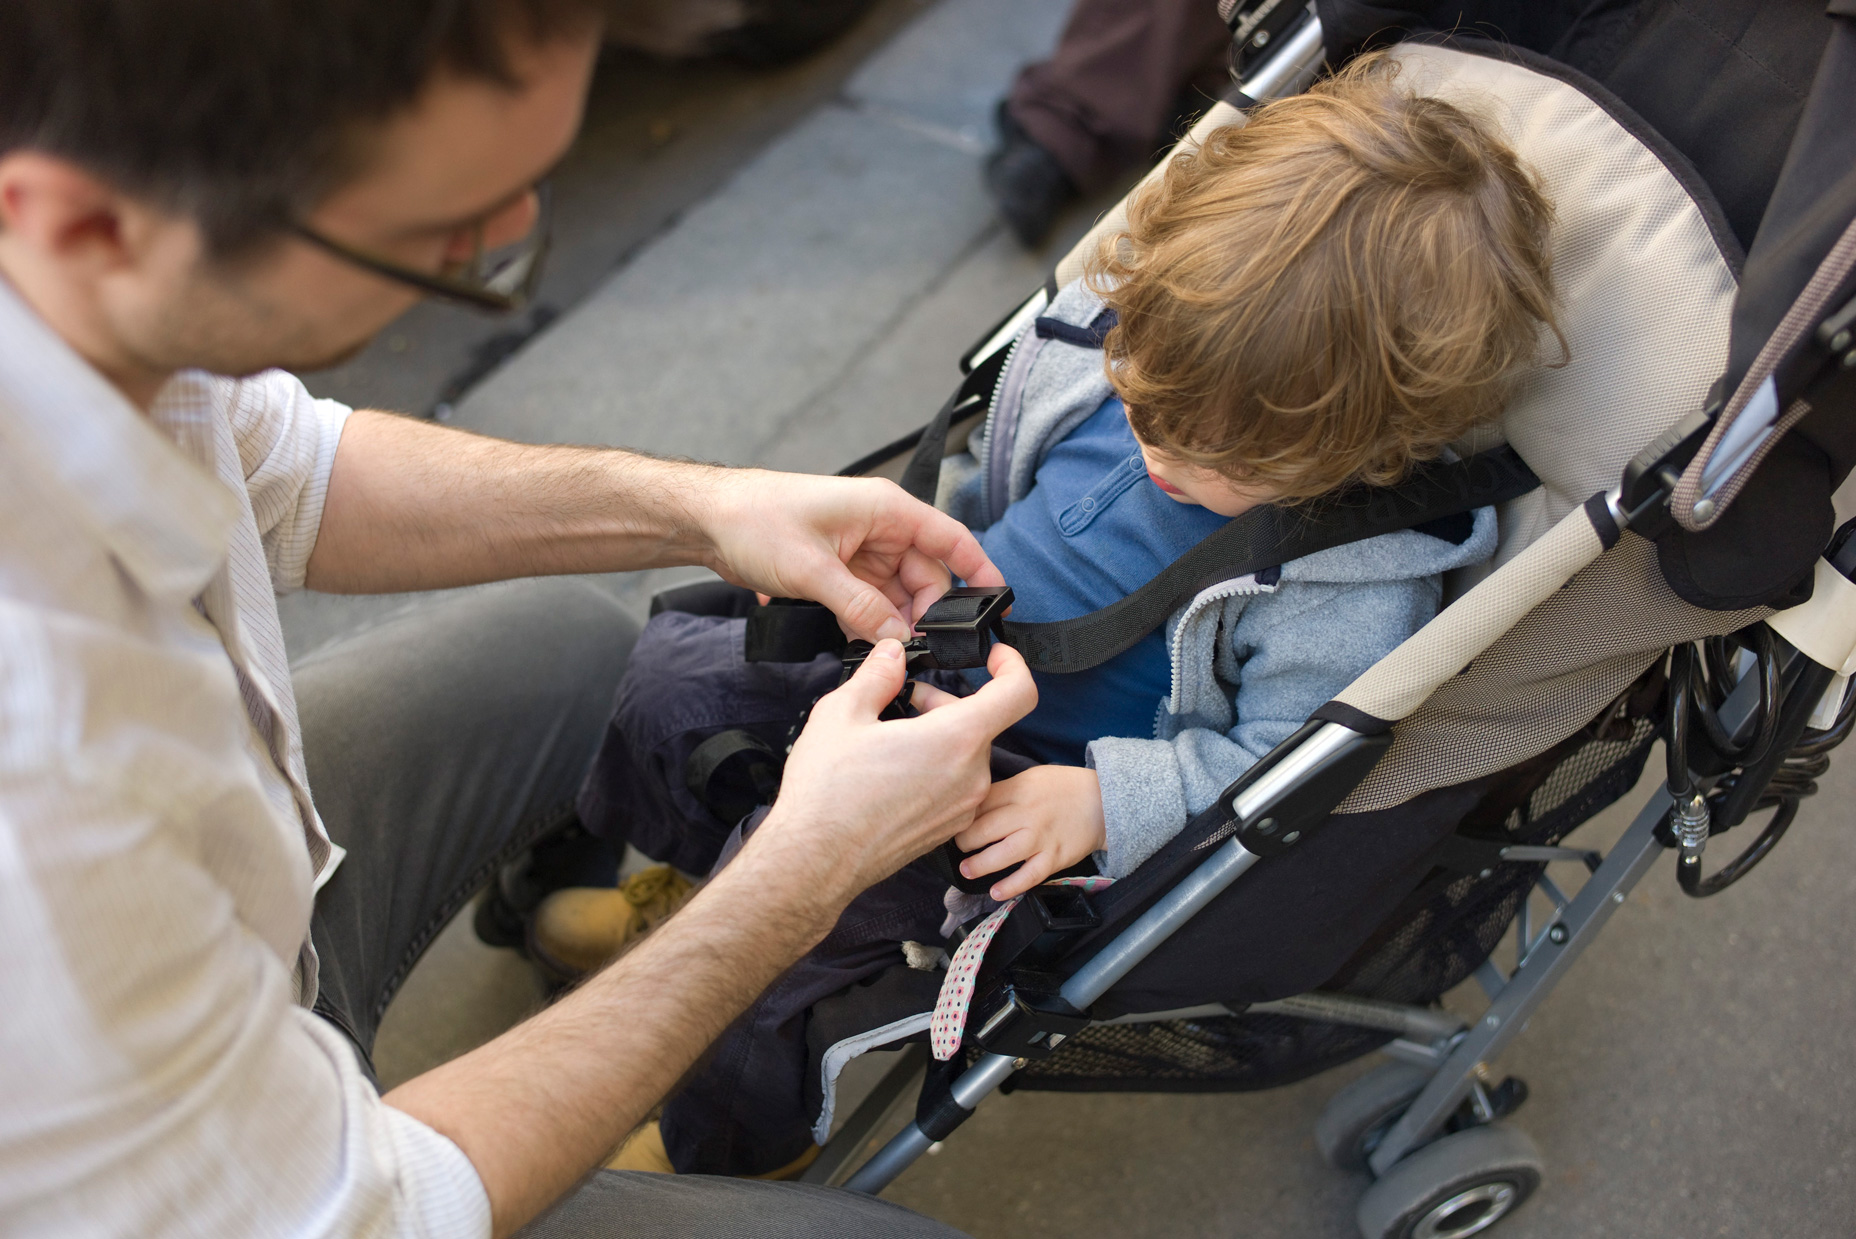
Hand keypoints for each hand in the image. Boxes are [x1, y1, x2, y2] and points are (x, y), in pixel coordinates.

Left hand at [699, 470, 1001, 641]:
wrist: (706, 521)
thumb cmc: (755, 519)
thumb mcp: (812, 569)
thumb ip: (859, 607)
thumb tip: (895, 637)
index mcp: (885, 510)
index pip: (950, 539)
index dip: (978, 570)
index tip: (996, 603)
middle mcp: (879, 529)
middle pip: (925, 577)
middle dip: (922, 614)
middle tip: (915, 650)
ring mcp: (859, 552)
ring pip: (895, 595)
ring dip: (891, 623)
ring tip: (879, 649)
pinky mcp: (839, 572)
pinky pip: (868, 602)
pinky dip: (866, 623)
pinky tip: (857, 641)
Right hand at [746, 638, 1037, 904]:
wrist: (815, 860)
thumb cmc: (828, 793)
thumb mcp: (843, 713)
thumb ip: (878, 674)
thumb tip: (893, 654)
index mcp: (956, 740)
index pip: (1018, 693)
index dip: (1012, 665)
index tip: (994, 656)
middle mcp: (971, 776)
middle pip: (981, 722)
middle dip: (943, 704)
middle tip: (900, 703)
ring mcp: (963, 807)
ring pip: (967, 754)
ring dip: (938, 737)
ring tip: (889, 740)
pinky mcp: (948, 828)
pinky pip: (956, 784)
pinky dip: (935, 768)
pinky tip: (892, 772)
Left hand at [953, 765, 1106, 899]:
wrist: (1103, 801)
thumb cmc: (1063, 787)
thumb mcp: (1030, 777)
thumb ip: (1004, 791)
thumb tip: (973, 805)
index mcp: (1017, 790)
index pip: (979, 804)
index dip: (962, 817)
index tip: (954, 824)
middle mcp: (1026, 814)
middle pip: (984, 830)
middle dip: (964, 841)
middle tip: (958, 847)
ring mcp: (1040, 838)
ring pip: (1002, 855)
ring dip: (980, 865)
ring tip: (967, 870)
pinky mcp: (1054, 858)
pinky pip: (1029, 876)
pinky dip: (1011, 886)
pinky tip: (996, 892)